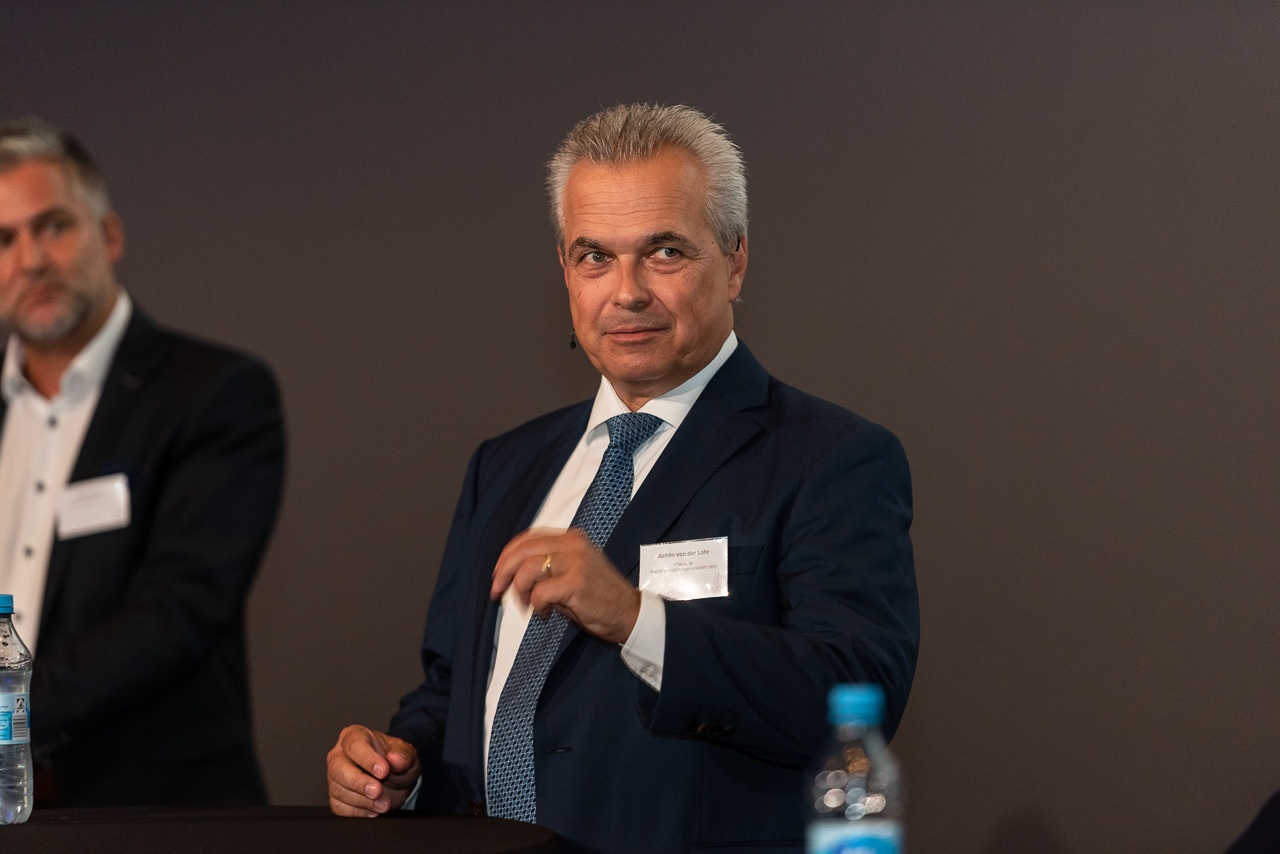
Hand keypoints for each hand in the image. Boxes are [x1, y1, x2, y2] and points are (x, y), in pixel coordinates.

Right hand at [327, 725, 420, 816]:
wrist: (397, 779)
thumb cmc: (397, 760)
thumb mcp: (407, 754)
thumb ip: (403, 755)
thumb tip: (396, 759)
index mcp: (354, 736)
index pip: (354, 746)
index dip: (368, 759)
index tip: (384, 771)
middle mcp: (339, 755)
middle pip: (338, 769)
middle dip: (359, 783)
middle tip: (378, 791)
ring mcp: (335, 777)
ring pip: (338, 790)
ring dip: (363, 801)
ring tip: (384, 803)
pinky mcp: (336, 796)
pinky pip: (339, 807)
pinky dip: (358, 812)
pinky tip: (374, 809)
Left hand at [491, 527, 641, 643]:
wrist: (629, 613)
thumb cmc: (599, 597)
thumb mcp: (573, 571)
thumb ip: (547, 566)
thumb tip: (512, 573)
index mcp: (571, 538)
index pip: (529, 537)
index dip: (508, 554)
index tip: (498, 573)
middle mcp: (573, 545)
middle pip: (523, 551)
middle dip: (503, 572)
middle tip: (496, 591)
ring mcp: (576, 562)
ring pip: (527, 570)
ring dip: (520, 591)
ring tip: (528, 607)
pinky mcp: (576, 583)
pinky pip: (539, 593)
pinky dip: (536, 606)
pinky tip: (546, 614)